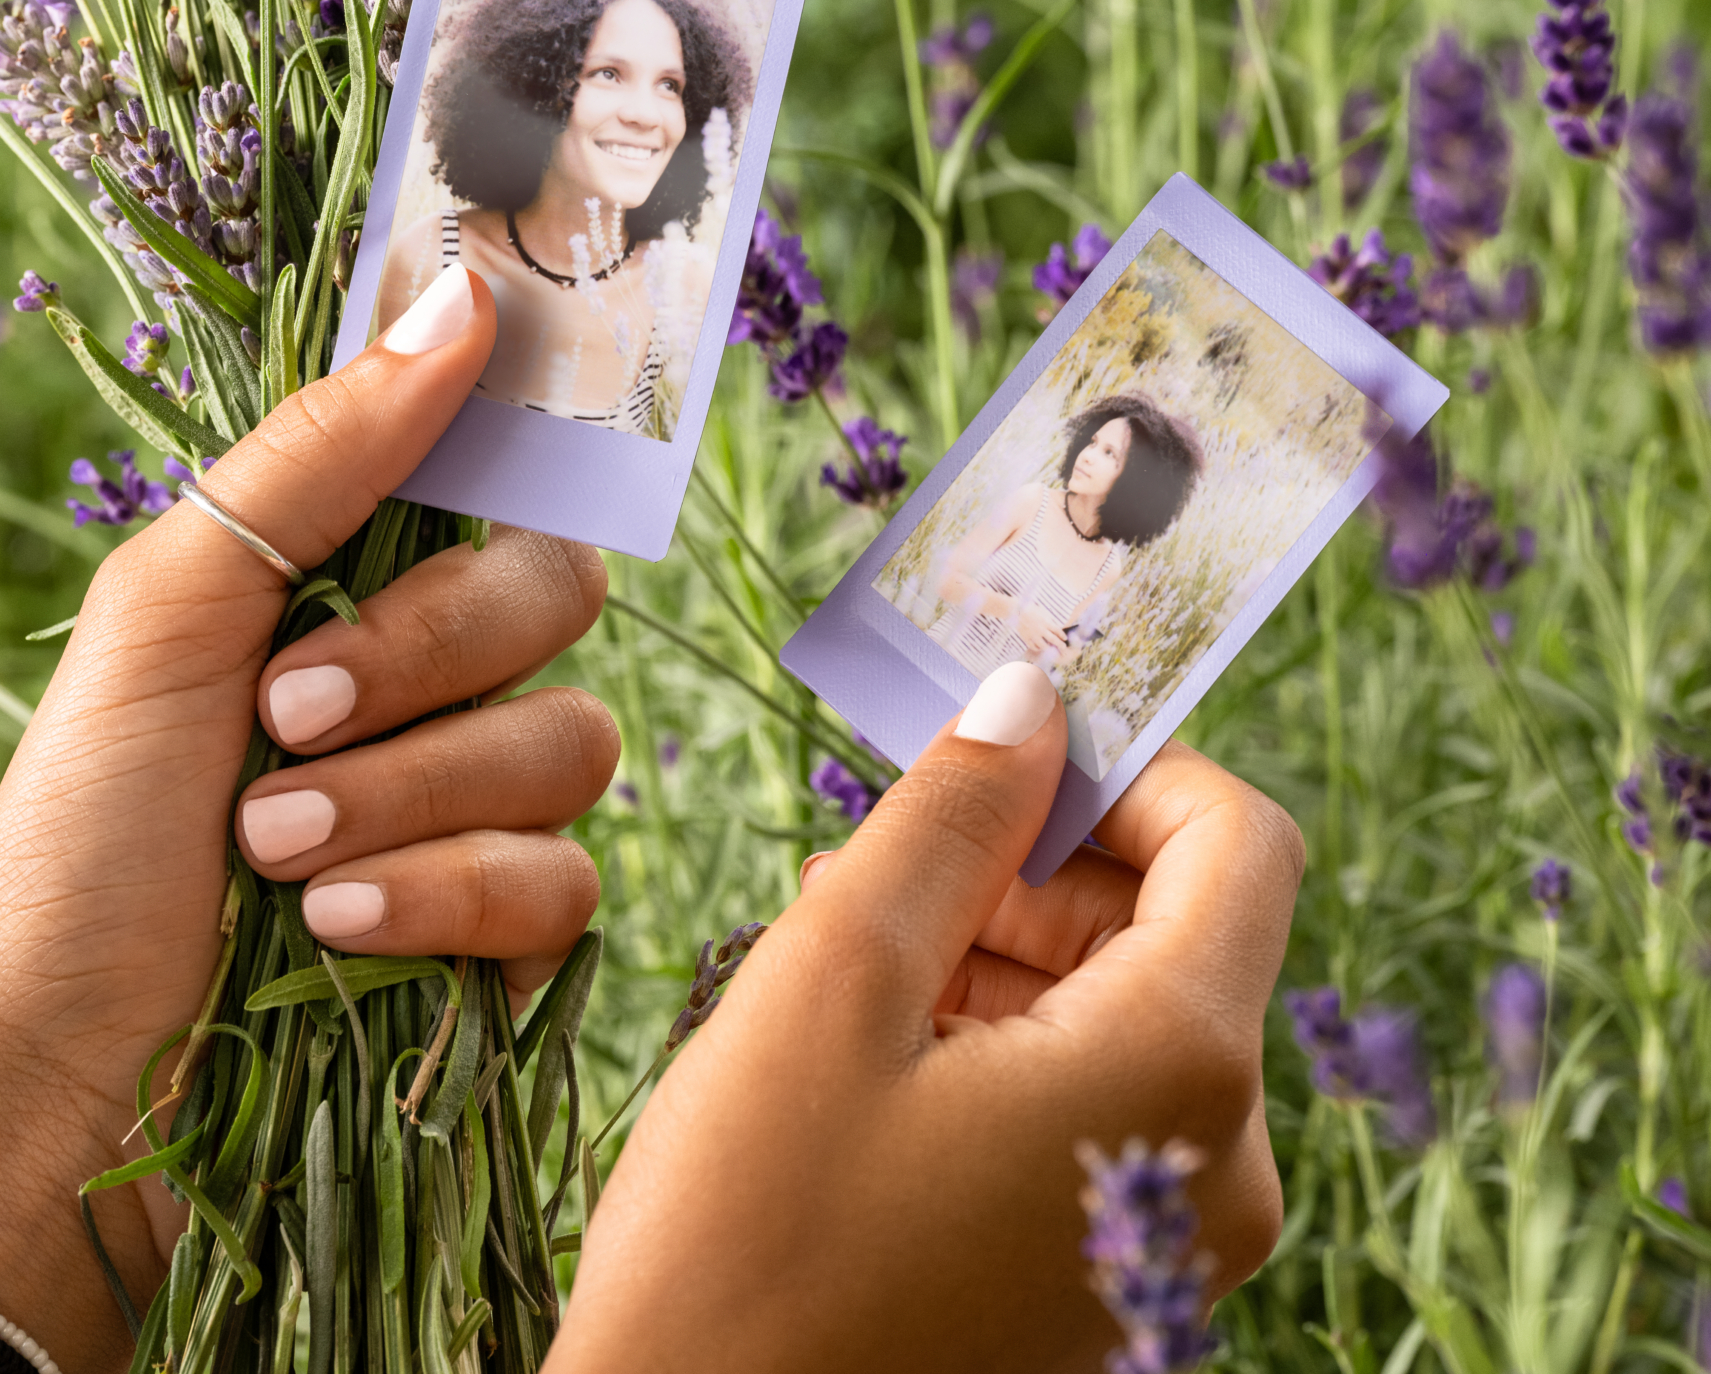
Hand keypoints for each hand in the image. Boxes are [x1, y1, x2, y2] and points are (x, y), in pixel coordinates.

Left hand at [0, 267, 615, 1373]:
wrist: (66, 1069)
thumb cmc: (86, 825)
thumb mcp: (171, 605)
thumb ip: (325, 449)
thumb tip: (463, 292)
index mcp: (363, 570)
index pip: (500, 464)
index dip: (518, 439)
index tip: (495, 428)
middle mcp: (441, 672)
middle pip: (558, 591)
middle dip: (420, 657)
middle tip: (282, 714)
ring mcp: (486, 803)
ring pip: (570, 739)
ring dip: (406, 792)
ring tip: (270, 847)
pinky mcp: (513, 933)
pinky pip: (561, 881)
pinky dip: (438, 896)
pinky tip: (332, 926)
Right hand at [552, 661, 1302, 1373]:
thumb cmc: (748, 1239)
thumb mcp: (837, 975)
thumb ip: (955, 816)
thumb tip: (1034, 697)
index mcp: (1180, 1071)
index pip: (1238, 842)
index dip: (1128, 764)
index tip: (1001, 745)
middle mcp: (1220, 1165)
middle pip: (1175, 927)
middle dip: (1034, 861)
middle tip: (880, 848)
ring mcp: (1170, 1244)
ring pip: (1123, 1013)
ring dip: (998, 948)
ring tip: (845, 946)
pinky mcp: (1112, 1288)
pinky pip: (1094, 1107)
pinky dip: (998, 1041)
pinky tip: (869, 1043)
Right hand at [1009, 596, 1069, 654]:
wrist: (1016, 610)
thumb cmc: (1030, 608)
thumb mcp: (1042, 611)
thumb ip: (1049, 618)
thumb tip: (1056, 625)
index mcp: (1045, 622)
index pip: (1057, 630)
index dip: (1062, 635)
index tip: (1065, 638)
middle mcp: (1040, 629)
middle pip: (1053, 640)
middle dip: (1060, 644)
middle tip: (1063, 647)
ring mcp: (1033, 635)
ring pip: (1043, 646)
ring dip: (1048, 647)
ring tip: (1050, 647)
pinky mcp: (1026, 638)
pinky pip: (1033, 646)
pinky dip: (1037, 648)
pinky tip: (1040, 647)